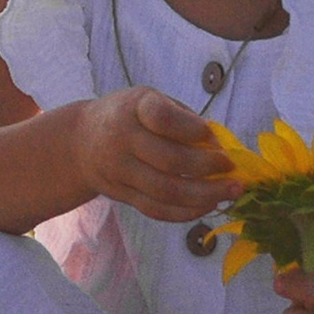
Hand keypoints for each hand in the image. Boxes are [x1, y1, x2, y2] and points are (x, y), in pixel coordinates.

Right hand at [71, 88, 241, 221]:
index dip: (192, 129)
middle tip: (233, 170)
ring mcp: (119, 170)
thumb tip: (221, 147)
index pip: (161, 118)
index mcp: (133, 107)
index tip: (214, 137)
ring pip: (165, 191)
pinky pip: (156, 209)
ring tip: (230, 193)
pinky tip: (207, 206)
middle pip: (169, 161)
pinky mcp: (120, 194)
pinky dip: (185, 212)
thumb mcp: (151, 101)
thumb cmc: (131, 116)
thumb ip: (184, 119)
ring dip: (204, 196)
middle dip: (208, 168)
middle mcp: (122, 138)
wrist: (81, 142)